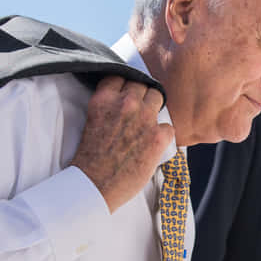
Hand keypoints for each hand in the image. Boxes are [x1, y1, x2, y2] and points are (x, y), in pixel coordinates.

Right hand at [70, 76, 172, 212]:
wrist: (94, 185)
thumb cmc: (91, 158)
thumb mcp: (93, 121)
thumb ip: (109, 106)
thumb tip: (124, 102)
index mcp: (104, 99)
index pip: (121, 75)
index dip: (125, 84)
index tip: (127, 93)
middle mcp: (125, 104)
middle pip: (142, 84)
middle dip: (142, 95)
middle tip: (139, 110)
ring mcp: (143, 118)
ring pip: (158, 98)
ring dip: (155, 109)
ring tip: (148, 125)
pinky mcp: (157, 136)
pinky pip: (169, 126)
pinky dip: (164, 134)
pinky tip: (154, 143)